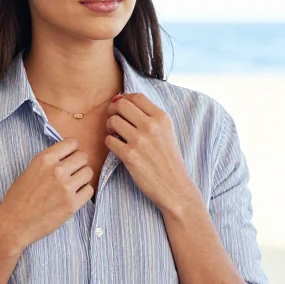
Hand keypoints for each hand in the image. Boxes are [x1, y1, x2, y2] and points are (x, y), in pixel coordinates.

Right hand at [0, 138, 94, 253]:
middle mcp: (57, 170)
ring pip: (88, 172)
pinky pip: (89, 190)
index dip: (73, 150)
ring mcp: (66, 187)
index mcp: (44, 159)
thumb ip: (48, 162)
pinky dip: (84, 192)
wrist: (14, 224)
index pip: (72, 143)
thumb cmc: (18, 198)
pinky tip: (74, 196)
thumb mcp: (29, 170)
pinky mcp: (72, 204)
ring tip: (73, 185)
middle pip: (83, 157)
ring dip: (83, 177)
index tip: (70, 156)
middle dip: (79, 163)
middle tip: (72, 172)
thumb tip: (66, 156)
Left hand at [106, 93, 199, 215]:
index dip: (124, 99)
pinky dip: (110, 143)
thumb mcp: (167, 132)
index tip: (120, 106)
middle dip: (113, 111)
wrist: (174, 186)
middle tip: (114, 120)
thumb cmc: (168, 159)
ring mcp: (140, 141)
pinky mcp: (130, 156)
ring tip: (116, 135)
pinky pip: (109, 140)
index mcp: (162, 118)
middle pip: (121, 105)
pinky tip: (117, 147)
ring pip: (113, 121)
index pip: (137, 97)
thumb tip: (121, 100)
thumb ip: (149, 116)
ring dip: (109, 127)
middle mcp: (152, 126)